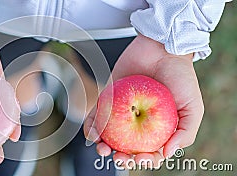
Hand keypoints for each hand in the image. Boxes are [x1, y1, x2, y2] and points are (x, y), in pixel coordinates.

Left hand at [84, 34, 203, 167]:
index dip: (146, 161)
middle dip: (122, 159)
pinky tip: (92, 134)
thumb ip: (185, 133)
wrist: (162, 48)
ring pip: (109, 136)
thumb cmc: (181, 78)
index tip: (141, 158)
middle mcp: (139, 124)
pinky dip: (92, 127)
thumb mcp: (193, 108)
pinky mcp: (108, 99)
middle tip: (119, 158)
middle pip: (127, 148)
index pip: (151, 153)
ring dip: (103, 147)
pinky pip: (97, 116)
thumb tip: (166, 154)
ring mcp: (122, 112)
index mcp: (159, 130)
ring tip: (103, 150)